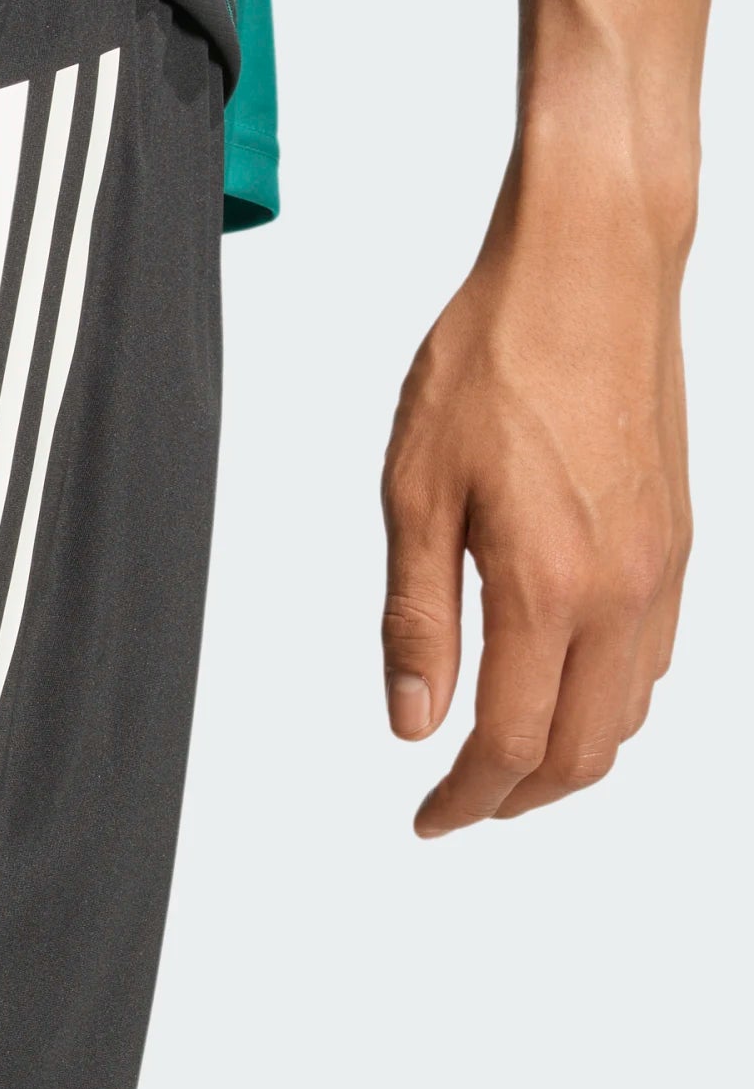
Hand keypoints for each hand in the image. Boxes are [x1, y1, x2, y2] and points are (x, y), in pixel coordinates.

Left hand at [380, 154, 692, 836]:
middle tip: (456, 807)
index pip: (509, 742)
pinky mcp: (678, 540)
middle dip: (516, 799)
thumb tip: (411, 719)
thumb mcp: (414, 490)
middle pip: (581, 752)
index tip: (425, 820)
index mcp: (548, 584)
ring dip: (564, 756)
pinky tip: (558, 686)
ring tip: (498, 761)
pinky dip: (604, 702)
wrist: (591, 267)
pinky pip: (653, 660)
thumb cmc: (494, 357)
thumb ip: (415, 618)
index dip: (463, 800)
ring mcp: (663, 568)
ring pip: (625, 713)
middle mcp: (623, 590)